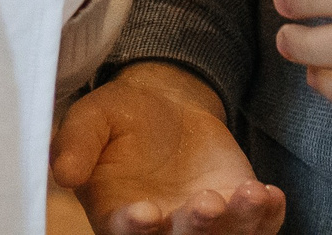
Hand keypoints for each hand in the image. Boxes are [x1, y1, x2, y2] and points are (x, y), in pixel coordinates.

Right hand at [52, 63, 284, 233]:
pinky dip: (267, 215)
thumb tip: (61, 172)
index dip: (136, 228)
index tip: (145, 212)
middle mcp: (163, 230)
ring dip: (240, 223)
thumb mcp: (92, 119)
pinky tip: (269, 194)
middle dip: (197, 228)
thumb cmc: (120, 118)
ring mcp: (205, 225)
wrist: (165, 108)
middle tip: (205, 203)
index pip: (127, 234)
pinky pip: (258, 226)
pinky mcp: (237, 211)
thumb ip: (76, 143)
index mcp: (119, 217)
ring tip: (249, 194)